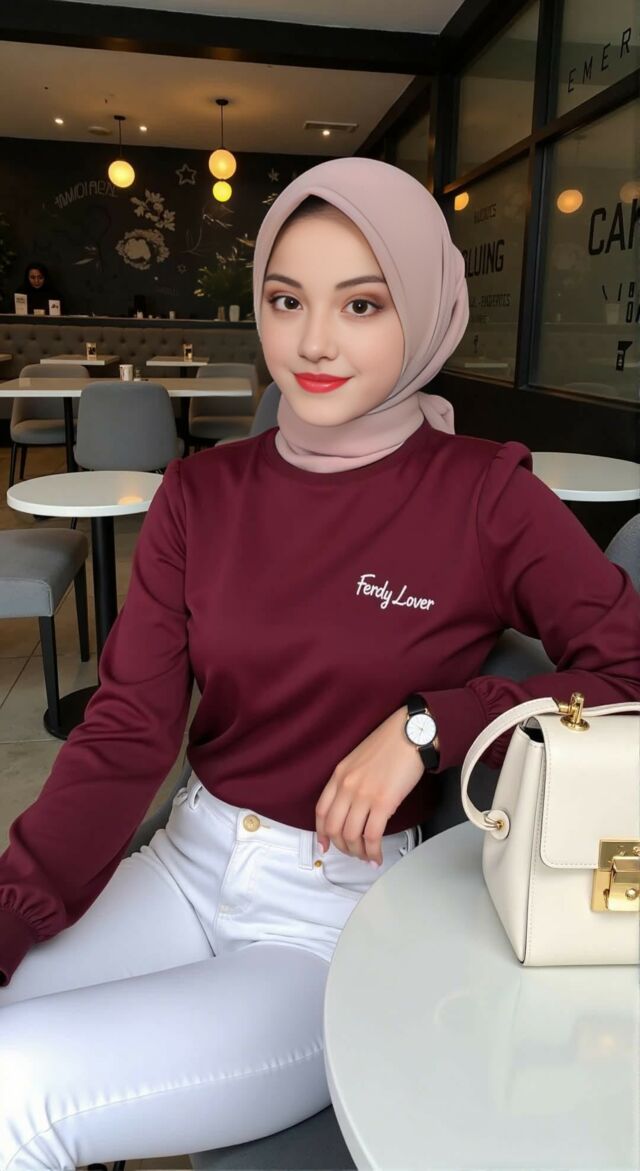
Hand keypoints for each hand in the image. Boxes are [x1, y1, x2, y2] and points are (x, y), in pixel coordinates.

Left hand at [315, 707, 424, 865]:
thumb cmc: (390, 744)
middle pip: (334, 828)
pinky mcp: (384, 803)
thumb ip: (350, 781)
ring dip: (358, 852)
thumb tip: (353, 807)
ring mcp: (364, 795)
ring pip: (351, 835)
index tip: (325, 845)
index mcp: (339, 775)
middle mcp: (347, 786)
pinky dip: (373, 851)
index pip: (321, 811)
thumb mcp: (358, 759)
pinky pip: (372, 836)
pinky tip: (377, 856)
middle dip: (342, 847)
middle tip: (352, 853)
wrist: (411, 734)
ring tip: (367, 857)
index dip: (322, 833)